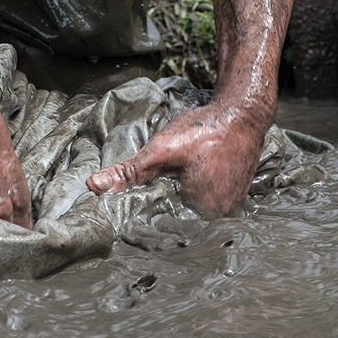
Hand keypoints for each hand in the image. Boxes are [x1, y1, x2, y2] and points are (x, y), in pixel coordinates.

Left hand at [86, 101, 265, 217]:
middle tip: (166, 183)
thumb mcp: (160, 151)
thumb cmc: (205, 130)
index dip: (148, 212)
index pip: (163, 223)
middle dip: (166, 204)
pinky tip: (194, 178)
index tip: (139, 202)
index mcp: (201, 210)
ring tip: (181, 179)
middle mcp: (219, 216)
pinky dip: (198, 193)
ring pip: (194, 211)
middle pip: (179, 217)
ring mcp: (231, 208)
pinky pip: (209, 202)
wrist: (243, 114)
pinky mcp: (236, 198)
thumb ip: (128, 173)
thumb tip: (93, 187)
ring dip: (182, 200)